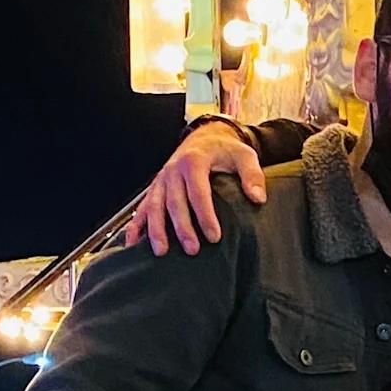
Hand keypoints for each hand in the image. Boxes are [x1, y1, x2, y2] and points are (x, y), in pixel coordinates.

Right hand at [125, 120, 266, 257]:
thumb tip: (258, 198)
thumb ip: (252, 175)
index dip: (205, 216)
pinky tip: (133, 243)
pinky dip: (136, 225)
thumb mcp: (245, 155)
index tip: (215, 237)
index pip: (198, 193)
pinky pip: (142, 207)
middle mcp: (173, 170)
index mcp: (194, 162)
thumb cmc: (226, 151)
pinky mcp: (156, 188)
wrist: (205, 138)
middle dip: (182, 227)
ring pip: (154, 205)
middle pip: (174, 202)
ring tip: (161, 252)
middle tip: (192, 250)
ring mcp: (162, 180)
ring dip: (156, 229)